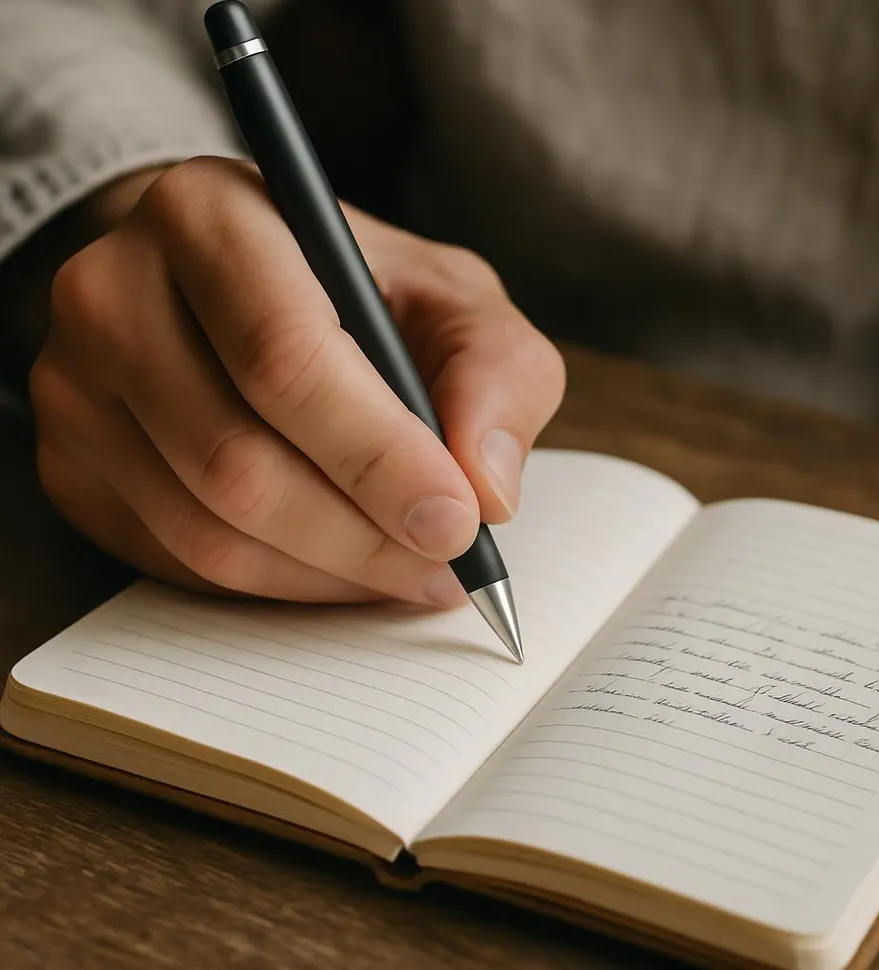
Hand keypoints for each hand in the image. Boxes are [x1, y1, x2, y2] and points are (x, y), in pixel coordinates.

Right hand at [30, 157, 564, 604]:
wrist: (228, 287)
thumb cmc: (351, 287)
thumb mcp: (451, 295)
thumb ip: (494, 370)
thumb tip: (488, 489)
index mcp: (212, 217)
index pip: (284, 358)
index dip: (378, 457)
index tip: (459, 523)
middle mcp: (115, 295)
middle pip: (237, 462)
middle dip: (362, 537)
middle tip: (445, 565)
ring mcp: (75, 389)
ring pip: (207, 530)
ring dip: (328, 574)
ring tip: (409, 571)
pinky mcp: (72, 466)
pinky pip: (179, 562)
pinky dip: (280, 585)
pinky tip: (340, 568)